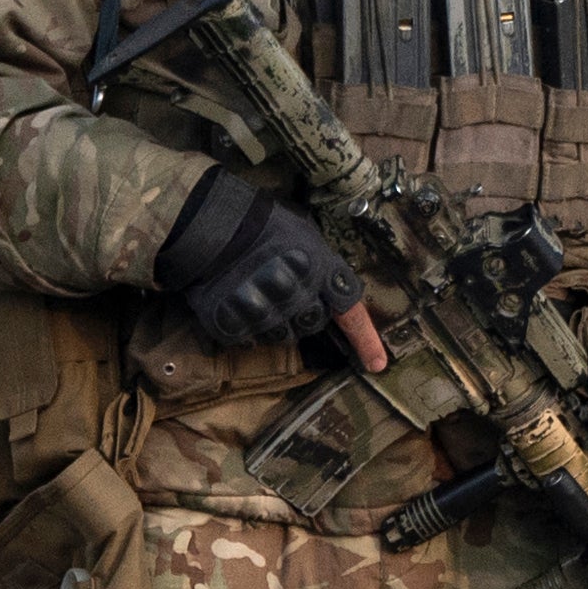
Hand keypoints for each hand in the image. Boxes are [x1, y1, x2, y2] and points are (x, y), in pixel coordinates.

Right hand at [153, 168, 361, 352]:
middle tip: (284, 289)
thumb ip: (323, 264)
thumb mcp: (304, 234)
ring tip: (258, 291)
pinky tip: (239, 301)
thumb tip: (336, 288)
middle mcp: (297, 295)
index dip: (366, 340)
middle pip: (312, 324)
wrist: (210, 225)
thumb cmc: (263, 223)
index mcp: (320, 270)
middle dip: (304, 313)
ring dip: (276, 321)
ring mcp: (265, 313)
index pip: (351, 314)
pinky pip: (252, 339)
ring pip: (283, 335)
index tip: (377, 365)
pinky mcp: (235, 325)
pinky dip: (248, 326)